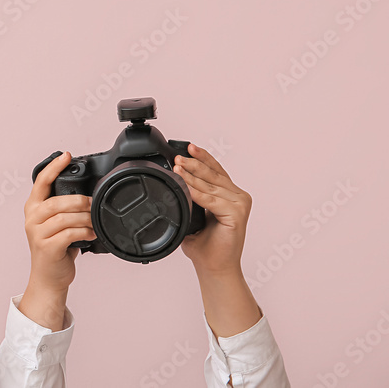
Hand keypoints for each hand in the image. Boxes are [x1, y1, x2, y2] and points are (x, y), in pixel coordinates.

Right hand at [18, 152, 94, 330]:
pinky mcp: (47, 247)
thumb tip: (87, 195)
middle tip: (92, 203)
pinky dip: (84, 232)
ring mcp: (37, 233)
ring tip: (93, 222)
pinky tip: (91, 234)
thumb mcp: (54, 224)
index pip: (41, 182)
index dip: (53, 167)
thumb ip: (63, 209)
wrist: (48, 278)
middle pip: (57, 201)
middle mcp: (32, 218)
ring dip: (84, 218)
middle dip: (79, 201)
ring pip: (65, 217)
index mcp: (33, 208)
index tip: (66, 155)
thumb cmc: (55, 249)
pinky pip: (69, 233)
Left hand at [173, 144, 251, 276]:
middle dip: (193, 164)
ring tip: (177, 169)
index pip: (216, 170)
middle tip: (177, 158)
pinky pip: (211, 200)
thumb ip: (191, 197)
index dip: (202, 157)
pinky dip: (197, 193)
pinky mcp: (237, 214)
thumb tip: (176, 180)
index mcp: (230, 194)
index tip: (188, 147)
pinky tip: (186, 188)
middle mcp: (238, 197)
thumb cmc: (204, 244)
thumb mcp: (194, 213)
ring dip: (192, 176)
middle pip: (213, 174)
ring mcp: (240, 204)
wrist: (213, 267)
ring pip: (211, 186)